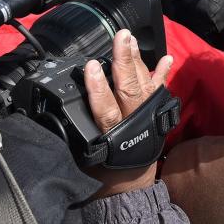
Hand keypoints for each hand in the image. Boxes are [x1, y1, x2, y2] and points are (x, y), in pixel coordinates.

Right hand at [84, 30, 172, 197]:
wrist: (130, 186)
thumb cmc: (104, 170)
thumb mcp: (85, 156)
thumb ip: (76, 132)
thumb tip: (56, 108)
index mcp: (112, 135)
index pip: (106, 110)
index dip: (98, 88)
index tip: (91, 66)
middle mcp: (133, 122)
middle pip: (129, 89)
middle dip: (124, 61)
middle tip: (121, 37)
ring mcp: (147, 116)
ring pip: (143, 85)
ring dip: (137, 60)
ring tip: (130, 39)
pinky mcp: (155, 112)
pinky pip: (159, 90)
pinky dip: (163, 73)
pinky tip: (167, 58)